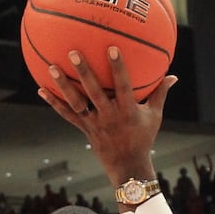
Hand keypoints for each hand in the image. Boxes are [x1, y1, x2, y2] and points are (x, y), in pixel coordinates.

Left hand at [36, 46, 174, 184]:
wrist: (127, 166)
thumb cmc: (143, 138)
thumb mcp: (155, 116)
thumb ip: (160, 93)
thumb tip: (173, 75)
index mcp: (127, 111)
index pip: (123, 86)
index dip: (118, 68)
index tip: (112, 47)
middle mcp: (109, 116)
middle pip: (94, 92)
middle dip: (84, 73)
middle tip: (74, 53)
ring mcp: (94, 123)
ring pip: (76, 103)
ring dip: (63, 86)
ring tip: (51, 67)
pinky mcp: (84, 129)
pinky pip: (66, 115)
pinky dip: (53, 103)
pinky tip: (41, 89)